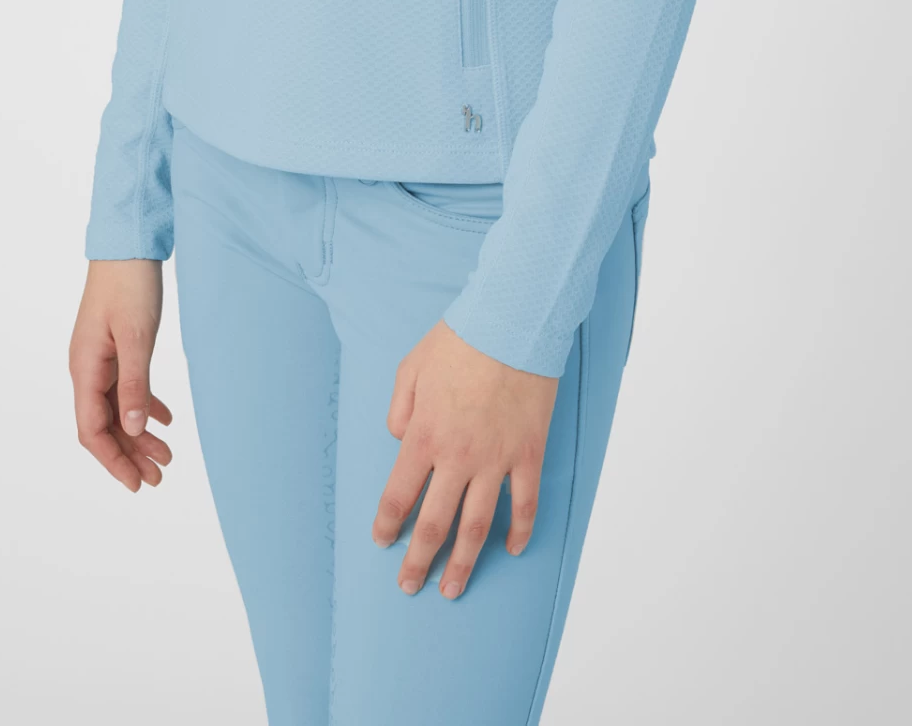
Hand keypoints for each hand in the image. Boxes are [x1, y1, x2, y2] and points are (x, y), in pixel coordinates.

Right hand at [70, 258, 174, 492]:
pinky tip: (165, 420)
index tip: (137, 483)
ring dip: (139, 434)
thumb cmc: (129, 284)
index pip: (92, 430)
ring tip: (167, 456)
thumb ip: (135, 384)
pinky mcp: (116, 347)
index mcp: (85, 369)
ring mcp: (101, 358)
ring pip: (117, 409)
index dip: (113, 460)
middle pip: (104, 425)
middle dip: (129, 454)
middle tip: (159, 477)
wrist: (128, 242)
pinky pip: (126, 387)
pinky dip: (144, 405)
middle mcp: (87, 368)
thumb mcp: (137, 336)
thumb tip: (133, 429)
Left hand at [372, 318, 557, 598]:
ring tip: (453, 589)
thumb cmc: (459, 340)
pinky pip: (525, 503)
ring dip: (464, 562)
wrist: (512, 322)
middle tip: (410, 586)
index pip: (399, 495)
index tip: (383, 542)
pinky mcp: (528, 453)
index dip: (389, 524)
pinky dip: (520, 530)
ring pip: (477, 526)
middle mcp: (457, 457)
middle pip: (435, 523)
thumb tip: (398, 439)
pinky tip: (513, 549)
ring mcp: (495, 459)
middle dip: (419, 561)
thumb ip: (398, 408)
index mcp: (424, 436)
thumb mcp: (410, 367)